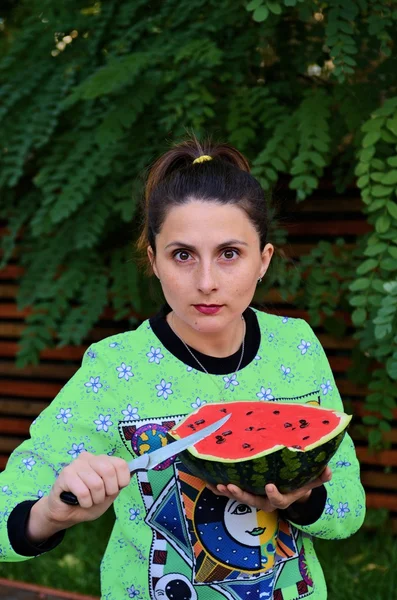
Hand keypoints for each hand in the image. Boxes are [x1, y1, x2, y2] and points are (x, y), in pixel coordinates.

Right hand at [44, 452, 130, 525]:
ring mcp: (76, 464)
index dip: (121, 481)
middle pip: (109, 471)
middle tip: (100, 498)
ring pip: (96, 484)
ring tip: (89, 500)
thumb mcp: (109, 494)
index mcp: (102, 460)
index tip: (113, 491)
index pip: (121, 464)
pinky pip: (83, 491)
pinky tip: (80, 502)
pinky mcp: (66, 474)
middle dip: (108, 491)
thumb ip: (119, 483)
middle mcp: (90, 458)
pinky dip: (85, 502)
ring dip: (95, 499)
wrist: (66, 513)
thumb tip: (132, 472)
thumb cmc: (89, 502)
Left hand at [206, 466, 331, 511]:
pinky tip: (208, 482)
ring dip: (228, 492)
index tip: (269, 485)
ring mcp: (255, 497)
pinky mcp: (246, 492)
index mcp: (282, 498)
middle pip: (253, 501)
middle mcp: (266, 500)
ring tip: (218, 485)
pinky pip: (231, 493)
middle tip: (231, 486)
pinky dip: (220, 489)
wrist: (290, 491)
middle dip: (242, 494)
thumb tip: (328, 471)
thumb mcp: (311, 480)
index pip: (277, 500)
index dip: (274, 494)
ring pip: (240, 498)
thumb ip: (319, 476)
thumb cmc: (299, 483)